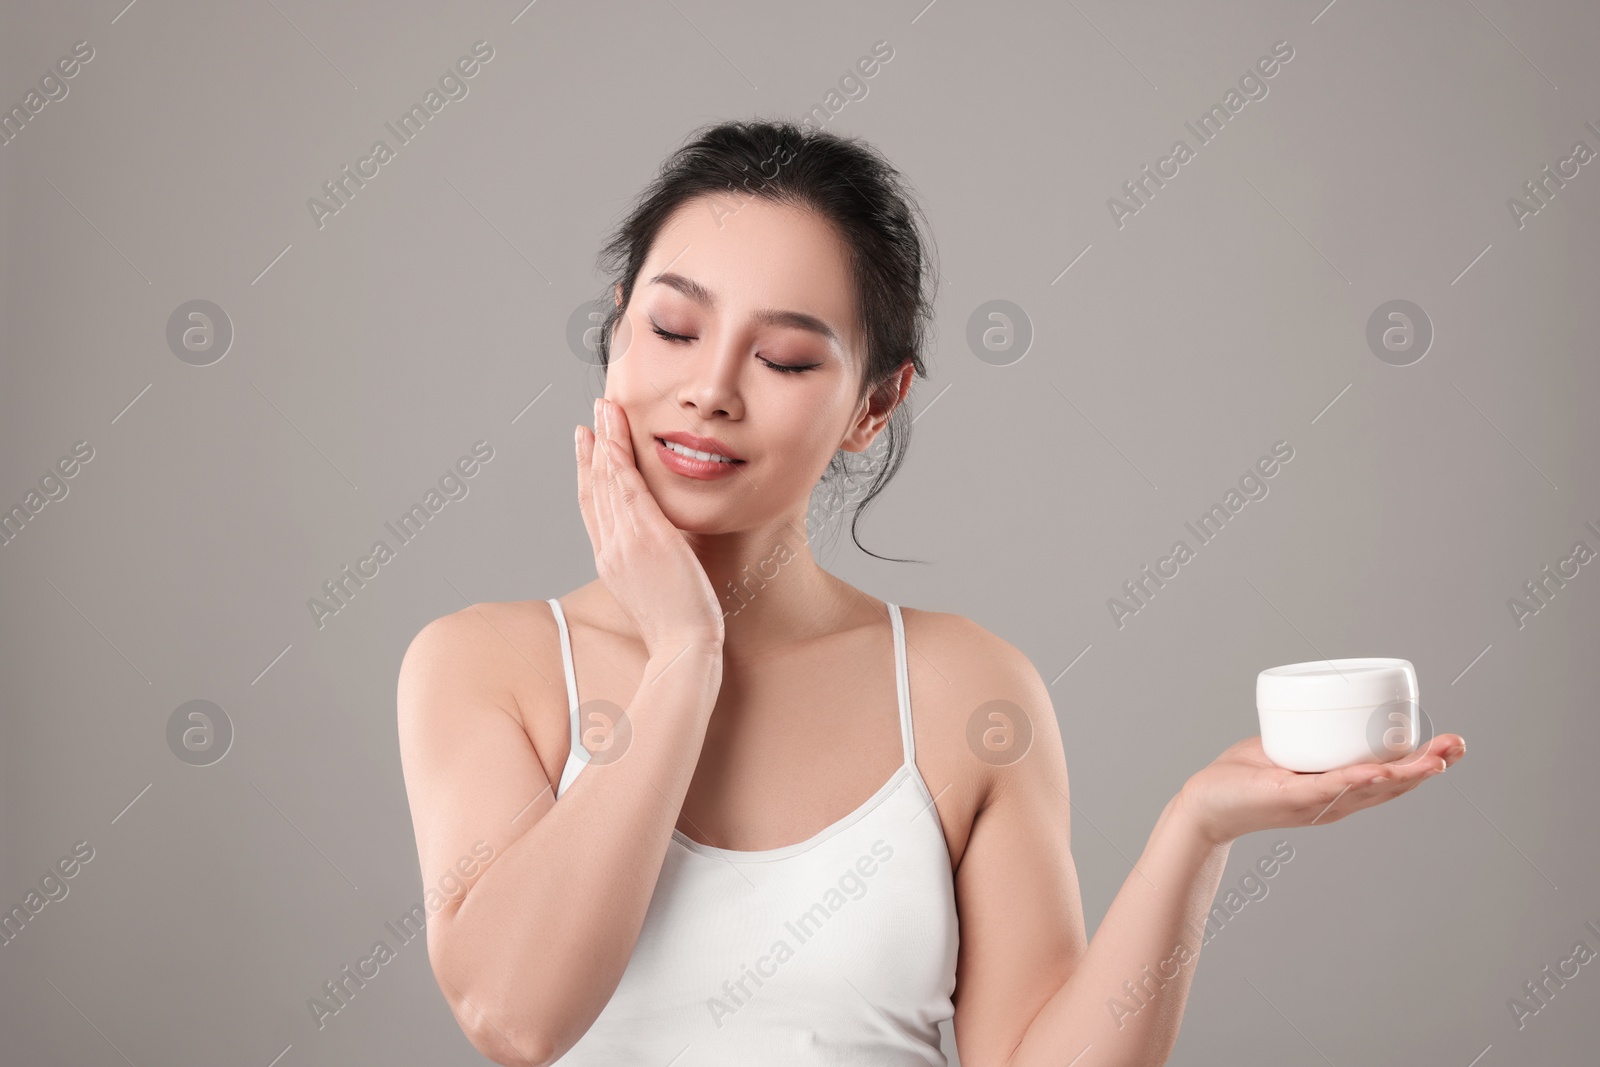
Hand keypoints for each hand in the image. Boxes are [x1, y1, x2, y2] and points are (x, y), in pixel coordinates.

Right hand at [576, 397, 724, 658]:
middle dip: (592, 448)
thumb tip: (664, 548)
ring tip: (603, 409)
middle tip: (591, 416)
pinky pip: (627, 489)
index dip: (587, 473)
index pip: (593, 509)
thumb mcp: (658, 590)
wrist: (684, 650)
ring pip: (607, 481)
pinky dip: (618, 459)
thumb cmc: (680, 629)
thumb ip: (653, 564)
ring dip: (605, 440)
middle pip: (594, 488)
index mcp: (611, 563)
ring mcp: (625, 543)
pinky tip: (615, 436)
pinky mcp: (647, 538)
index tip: (588, 446)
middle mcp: (610, 549)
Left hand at [1176, 733, 1466, 846]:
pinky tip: (1383, 771)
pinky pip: (1332, 787)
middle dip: (1429, 765)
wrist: (1203, 805)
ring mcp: (1316, 803)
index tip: (1451, 744)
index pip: (1390, 780)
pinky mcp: (1293, 798)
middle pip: (1393, 786)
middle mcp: (1335, 803)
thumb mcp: (1284, 751)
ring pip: (1371, 788)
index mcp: (1338, 792)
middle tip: (1459, 744)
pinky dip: (1359, 779)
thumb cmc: (1240, 779)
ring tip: (1438, 757)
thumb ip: (1305, 733)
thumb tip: (1323, 702)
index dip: (1422, 765)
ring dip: (1406, 773)